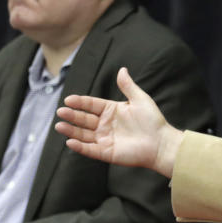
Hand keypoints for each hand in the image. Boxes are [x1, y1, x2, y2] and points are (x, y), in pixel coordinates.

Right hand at [55, 66, 181, 177]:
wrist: (161, 143)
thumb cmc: (153, 121)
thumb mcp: (140, 100)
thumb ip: (128, 86)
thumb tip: (122, 69)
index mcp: (111, 111)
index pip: (91, 105)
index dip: (80, 102)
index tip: (68, 99)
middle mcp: (106, 125)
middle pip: (84, 119)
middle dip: (72, 115)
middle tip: (61, 112)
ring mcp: (105, 139)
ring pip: (83, 134)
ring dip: (71, 130)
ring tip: (59, 126)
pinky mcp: (107, 153)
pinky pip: (90, 150)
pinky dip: (80, 147)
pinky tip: (70, 142)